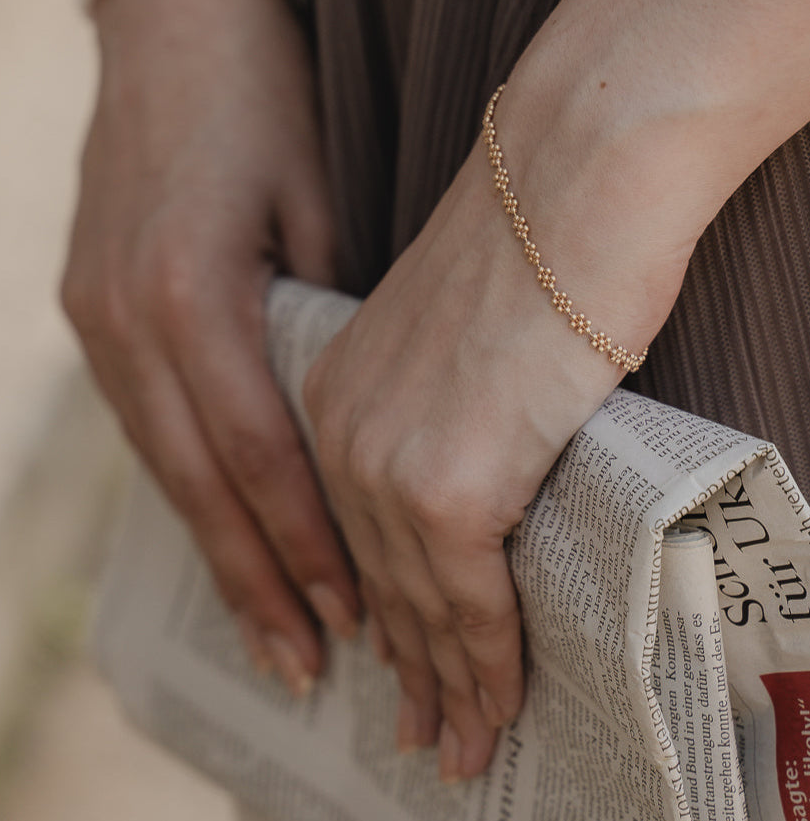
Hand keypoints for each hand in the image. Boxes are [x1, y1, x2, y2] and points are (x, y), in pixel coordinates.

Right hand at [62, 0, 358, 693]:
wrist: (175, 29)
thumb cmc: (263, 104)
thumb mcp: (317, 203)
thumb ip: (323, 321)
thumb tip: (346, 422)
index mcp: (191, 291)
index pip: (258, 454)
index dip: (306, 543)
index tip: (353, 615)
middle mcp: (127, 320)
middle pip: (201, 484)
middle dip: (257, 582)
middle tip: (306, 666)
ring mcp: (97, 322)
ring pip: (167, 469)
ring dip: (220, 553)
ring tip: (270, 630)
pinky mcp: (91, 317)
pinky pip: (149, 429)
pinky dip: (192, 493)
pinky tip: (225, 537)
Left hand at [303, 90, 693, 778]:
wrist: (577, 174)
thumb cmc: (542, 241)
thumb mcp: (465, 344)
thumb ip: (448, 417)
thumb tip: (476, 483)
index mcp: (342, 393)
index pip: (355, 530)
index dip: (383, 610)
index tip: (403, 665)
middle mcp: (347, 431)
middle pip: (381, 582)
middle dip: (410, 669)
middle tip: (429, 733)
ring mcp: (390, 459)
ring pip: (420, 605)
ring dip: (451, 684)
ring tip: (465, 745)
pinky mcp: (449, 481)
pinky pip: (470, 600)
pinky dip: (489, 659)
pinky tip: (498, 701)